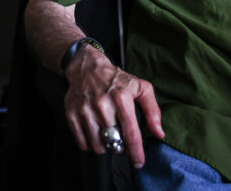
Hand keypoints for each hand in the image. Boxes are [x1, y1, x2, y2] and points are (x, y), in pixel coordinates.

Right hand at [63, 44, 164, 168]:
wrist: (87, 67)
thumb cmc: (117, 79)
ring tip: (108, 138)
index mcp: (122, 98)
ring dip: (105, 147)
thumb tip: (159, 133)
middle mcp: (103, 105)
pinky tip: (96, 135)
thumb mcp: (141, 87)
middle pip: (114, 142)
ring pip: (98, 146)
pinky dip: (90, 144)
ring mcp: (85, 110)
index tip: (139, 162)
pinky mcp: (72, 113)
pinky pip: (82, 142)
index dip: (136, 152)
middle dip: (120, 148)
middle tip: (122, 143)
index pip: (131, 133)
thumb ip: (153, 110)